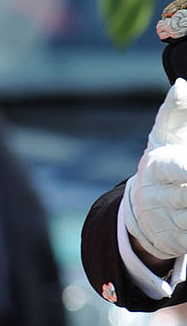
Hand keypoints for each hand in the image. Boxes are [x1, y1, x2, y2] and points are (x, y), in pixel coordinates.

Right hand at [124, 78, 186, 259]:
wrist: (144, 209)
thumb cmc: (165, 162)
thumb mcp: (166, 136)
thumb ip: (176, 111)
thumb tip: (181, 85)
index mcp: (157, 167)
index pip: (173, 168)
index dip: (185, 170)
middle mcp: (158, 195)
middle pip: (184, 197)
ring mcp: (166, 220)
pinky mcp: (175, 240)